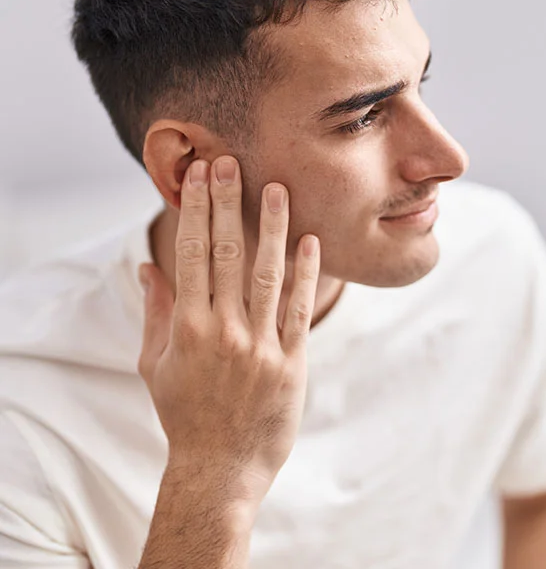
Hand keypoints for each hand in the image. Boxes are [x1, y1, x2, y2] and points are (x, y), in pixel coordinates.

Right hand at [137, 155, 319, 509]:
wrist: (220, 470)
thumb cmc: (183, 414)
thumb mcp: (155, 365)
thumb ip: (155, 312)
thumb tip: (147, 266)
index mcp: (187, 327)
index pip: (190, 254)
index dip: (194, 211)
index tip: (198, 177)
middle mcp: (223, 331)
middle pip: (226, 253)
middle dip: (227, 203)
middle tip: (230, 162)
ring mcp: (260, 346)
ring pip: (268, 274)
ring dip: (273, 227)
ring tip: (278, 188)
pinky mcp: (292, 363)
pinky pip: (301, 310)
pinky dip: (306, 274)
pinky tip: (311, 241)